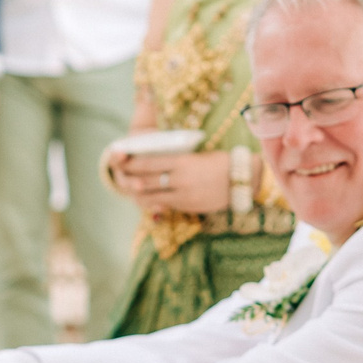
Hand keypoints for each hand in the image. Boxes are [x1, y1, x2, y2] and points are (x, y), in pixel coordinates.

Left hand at [104, 147, 232, 216]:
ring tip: (129, 189)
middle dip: (130, 177)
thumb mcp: (196, 156)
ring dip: (138, 193)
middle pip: (146, 179)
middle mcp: (181, 179)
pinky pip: (164, 205)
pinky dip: (151, 202)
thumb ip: (176, 161)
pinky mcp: (188, 207)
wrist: (242, 180)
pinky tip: (145, 200)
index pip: (149, 162)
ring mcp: (183, 195)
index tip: (121, 159)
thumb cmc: (220, 163)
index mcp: (183, 161)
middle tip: (119, 174)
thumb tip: (153, 162)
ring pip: (152, 195)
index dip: (131, 162)